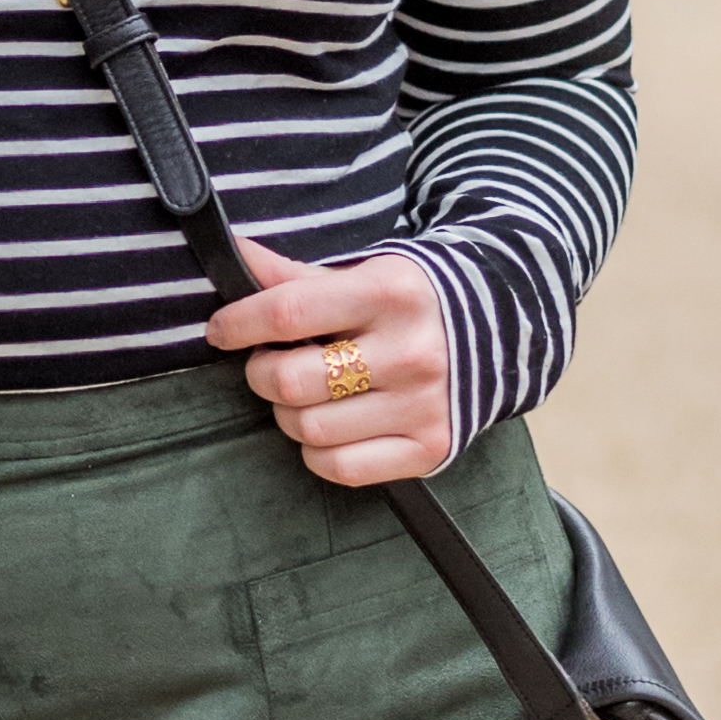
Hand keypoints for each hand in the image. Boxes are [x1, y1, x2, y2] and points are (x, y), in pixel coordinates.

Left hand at [203, 238, 454, 488]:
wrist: (499, 329)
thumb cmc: (409, 301)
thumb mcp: (360, 274)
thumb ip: (292, 274)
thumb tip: (231, 252)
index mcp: (389, 293)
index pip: (287, 313)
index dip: (239, 324)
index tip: (221, 331)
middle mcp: (410, 352)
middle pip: (292, 381)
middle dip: (263, 374)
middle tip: (273, 365)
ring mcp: (423, 405)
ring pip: (309, 429)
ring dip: (289, 415)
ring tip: (305, 395)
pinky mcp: (430, 448)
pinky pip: (340, 467)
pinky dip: (318, 452)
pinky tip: (330, 426)